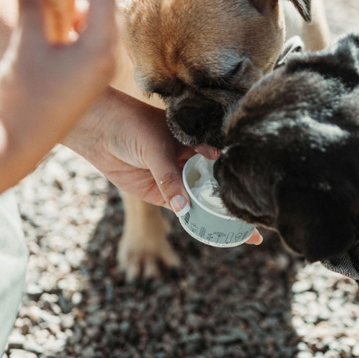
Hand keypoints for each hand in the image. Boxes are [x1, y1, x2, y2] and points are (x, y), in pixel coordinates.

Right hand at [0, 0, 116, 169]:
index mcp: (99, 49)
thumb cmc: (26, 97)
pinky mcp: (91, 78)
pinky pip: (92, 40)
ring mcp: (101, 70)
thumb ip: (30, 6)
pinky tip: (63, 14)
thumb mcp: (26, 45)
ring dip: (83, 0)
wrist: (24, 142)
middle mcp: (108, 59)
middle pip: (106, 7)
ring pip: (99, 24)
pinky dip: (79, 21)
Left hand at [64, 89, 262, 244]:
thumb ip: (170, 178)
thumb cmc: (132, 125)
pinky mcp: (160, 193)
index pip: (226, 160)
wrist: (98, 129)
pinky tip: (209, 228)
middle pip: (218, 184)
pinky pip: (181, 209)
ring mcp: (177, 177)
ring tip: (240, 231)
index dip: (243, 175)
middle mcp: (192, 160)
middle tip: (258, 220)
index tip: (260, 190)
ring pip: (202, 200)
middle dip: (235, 201)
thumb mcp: (156, 148)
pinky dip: (193, 219)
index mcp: (199, 140)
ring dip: (217, 215)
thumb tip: (183, 208)